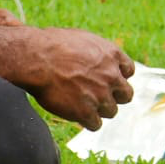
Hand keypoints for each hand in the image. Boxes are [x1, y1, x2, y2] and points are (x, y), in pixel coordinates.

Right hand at [21, 27, 135, 130]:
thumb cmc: (51, 45)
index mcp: (112, 54)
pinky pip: (95, 125)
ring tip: (81, 104)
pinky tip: (75, 113)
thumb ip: (96, 52)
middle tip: (98, 96)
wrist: (36, 59)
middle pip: (126, 94)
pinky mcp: (86, 112)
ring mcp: (101, 95)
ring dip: (99, 110)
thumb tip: (97, 59)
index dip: (117, 77)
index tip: (106, 80)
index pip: (128, 71)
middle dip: (114, 96)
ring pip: (111, 111)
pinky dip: (87, 122)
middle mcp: (111, 75)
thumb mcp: (81, 39)